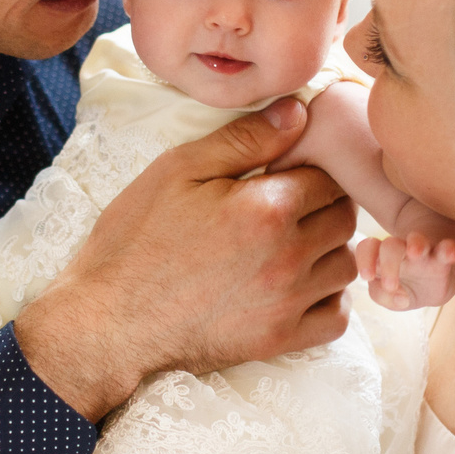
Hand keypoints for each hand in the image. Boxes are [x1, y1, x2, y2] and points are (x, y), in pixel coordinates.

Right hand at [17, 99, 359, 419]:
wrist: (108, 321)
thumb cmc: (136, 240)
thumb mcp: (178, 171)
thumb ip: (244, 139)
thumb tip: (298, 113)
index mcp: (268, 208)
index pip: (328, 176)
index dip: (308, 170)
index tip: (283, 176)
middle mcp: (289, 256)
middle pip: (344, 218)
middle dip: (323, 206)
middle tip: (287, 207)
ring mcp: (288, 303)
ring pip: (346, 266)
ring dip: (329, 250)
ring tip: (293, 245)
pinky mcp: (280, 340)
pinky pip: (336, 318)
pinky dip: (328, 299)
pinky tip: (299, 286)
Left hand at [356, 231, 454, 310]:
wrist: (437, 284)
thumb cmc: (406, 287)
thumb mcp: (391, 296)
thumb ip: (383, 296)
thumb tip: (400, 298)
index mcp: (382, 258)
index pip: (368, 248)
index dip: (364, 260)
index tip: (367, 277)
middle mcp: (402, 250)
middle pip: (390, 246)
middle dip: (388, 264)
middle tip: (390, 285)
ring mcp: (424, 251)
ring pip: (417, 241)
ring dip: (415, 245)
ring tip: (415, 252)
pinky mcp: (444, 255)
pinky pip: (447, 248)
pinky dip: (448, 249)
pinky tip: (450, 253)